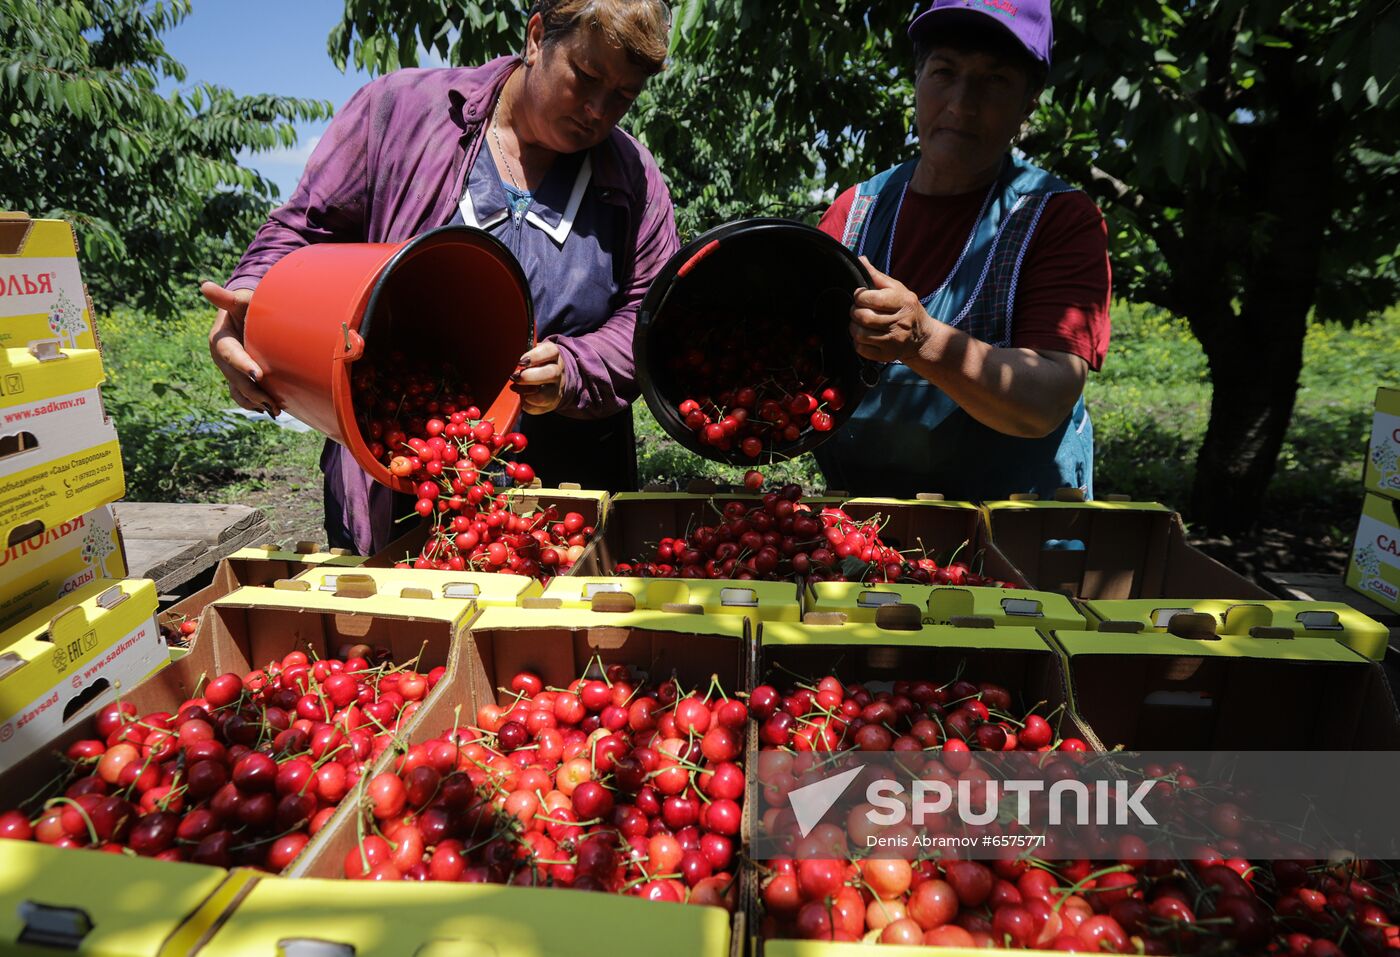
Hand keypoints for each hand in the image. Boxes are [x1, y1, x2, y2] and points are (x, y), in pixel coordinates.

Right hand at [202, 281, 279, 415]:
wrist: (247, 316)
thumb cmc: (245, 305)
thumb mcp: (238, 301)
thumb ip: (225, 298)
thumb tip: (204, 286)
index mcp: (220, 340)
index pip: (230, 355)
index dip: (242, 365)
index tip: (258, 375)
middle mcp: (222, 359)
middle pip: (236, 379)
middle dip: (253, 391)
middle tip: (272, 402)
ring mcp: (230, 370)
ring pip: (238, 391)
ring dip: (255, 402)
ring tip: (274, 410)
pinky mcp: (239, 377)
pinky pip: (242, 395)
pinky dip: (253, 404)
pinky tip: (269, 410)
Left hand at [512, 340, 564, 414]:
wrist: (550, 380)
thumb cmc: (534, 364)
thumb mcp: (531, 352)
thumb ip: (522, 350)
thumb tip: (506, 354)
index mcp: (553, 355)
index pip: (550, 351)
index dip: (535, 356)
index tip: (520, 361)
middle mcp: (558, 372)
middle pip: (551, 373)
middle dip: (529, 377)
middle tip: (514, 377)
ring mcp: (556, 389)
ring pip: (547, 395)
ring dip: (527, 393)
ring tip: (515, 388)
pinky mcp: (551, 404)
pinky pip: (539, 407)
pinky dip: (527, 404)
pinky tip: (520, 397)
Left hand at [849, 256, 932, 363]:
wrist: (922, 337)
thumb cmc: (906, 309)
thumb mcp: (897, 289)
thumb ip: (877, 276)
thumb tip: (860, 260)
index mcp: (903, 302)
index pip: (872, 299)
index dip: (859, 296)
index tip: (860, 296)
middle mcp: (900, 323)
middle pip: (863, 317)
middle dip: (854, 311)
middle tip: (857, 310)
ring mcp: (894, 341)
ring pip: (859, 334)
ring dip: (853, 327)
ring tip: (859, 322)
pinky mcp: (887, 355)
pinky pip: (861, 348)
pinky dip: (858, 341)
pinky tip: (865, 335)